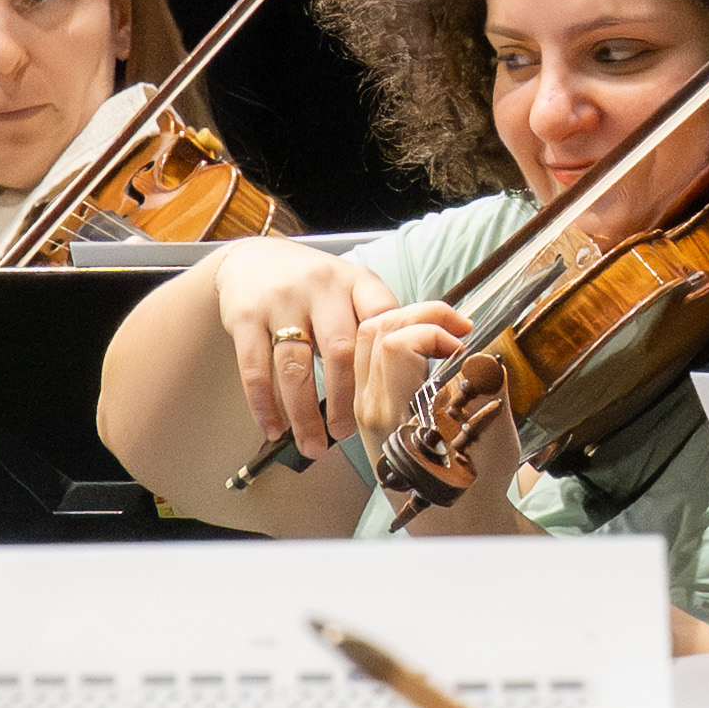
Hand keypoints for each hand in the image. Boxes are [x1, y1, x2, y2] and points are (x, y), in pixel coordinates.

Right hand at [215, 249, 452, 475]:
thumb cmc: (318, 287)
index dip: (409, 347)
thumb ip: (395, 317)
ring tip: (315, 446)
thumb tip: (462, 335)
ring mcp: (282, 302)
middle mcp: (321, 289)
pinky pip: (255, 368)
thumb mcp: (358, 289)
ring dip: (305, 412)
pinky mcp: (246, 317)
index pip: (386, 315)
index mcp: (357, 282)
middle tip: (351, 435)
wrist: (254, 261)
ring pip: (295, 366)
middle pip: (340, 351)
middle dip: (347, 399)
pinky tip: (274, 429)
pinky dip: (265, 404)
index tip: (425, 385)